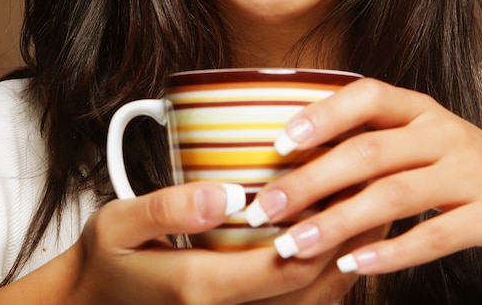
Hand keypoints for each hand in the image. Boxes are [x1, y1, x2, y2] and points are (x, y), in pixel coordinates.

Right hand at [66, 182, 358, 303]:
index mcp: (201, 287)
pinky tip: (335, 245)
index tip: (350, 188)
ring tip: (371, 219)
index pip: (283, 263)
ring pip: (309, 302)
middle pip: (308, 287)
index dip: (324, 229)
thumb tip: (226, 195)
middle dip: (347, 245)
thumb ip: (167, 209)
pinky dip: (324, 278)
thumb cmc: (105, 262)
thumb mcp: (117, 225)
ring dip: (344, 262)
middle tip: (375, 198)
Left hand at [244, 78, 481, 274]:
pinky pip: (434, 236)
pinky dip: (389, 253)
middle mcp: (442, 132)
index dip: (321, 117)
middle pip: (369, 152)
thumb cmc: (450, 161)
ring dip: (338, 223)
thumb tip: (292, 164)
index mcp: (418, 107)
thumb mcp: (414, 138)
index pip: (366, 97)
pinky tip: (352, 265)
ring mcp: (470, 172)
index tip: (277, 145)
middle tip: (266, 209)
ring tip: (295, 246)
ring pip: (393, 196)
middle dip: (311, 181)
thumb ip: (367, 143)